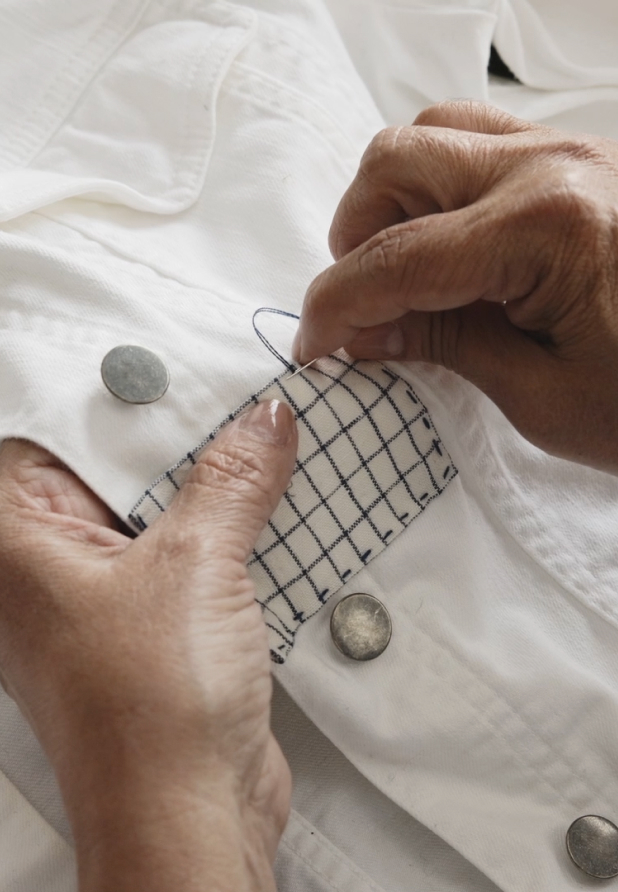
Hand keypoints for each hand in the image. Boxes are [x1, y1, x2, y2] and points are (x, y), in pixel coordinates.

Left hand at [0, 399, 296, 891]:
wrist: (193, 818)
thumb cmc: (150, 713)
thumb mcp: (194, 566)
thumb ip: (231, 481)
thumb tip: (264, 423)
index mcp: (18, 544)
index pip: (51, 435)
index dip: (111, 397)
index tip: (169, 362)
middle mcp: (51, 569)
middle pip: (110, 472)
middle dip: (173, 437)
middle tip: (232, 392)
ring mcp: (104, 599)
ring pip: (157, 513)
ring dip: (210, 483)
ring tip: (263, 435)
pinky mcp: (154, 626)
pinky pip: (188, 554)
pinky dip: (226, 528)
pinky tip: (270, 499)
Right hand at [294, 101, 617, 472]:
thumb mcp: (541, 396)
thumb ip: (441, 348)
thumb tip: (360, 331)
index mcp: (545, 230)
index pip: (395, 258)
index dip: (335, 306)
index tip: (313, 346)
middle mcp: (552, 167)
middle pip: (396, 162)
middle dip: (354, 239)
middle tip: (362, 307)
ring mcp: (568, 151)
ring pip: (432, 135)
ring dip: (392, 201)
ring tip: (402, 272)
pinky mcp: (577, 160)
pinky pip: (478, 141)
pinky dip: (437, 186)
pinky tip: (448, 245)